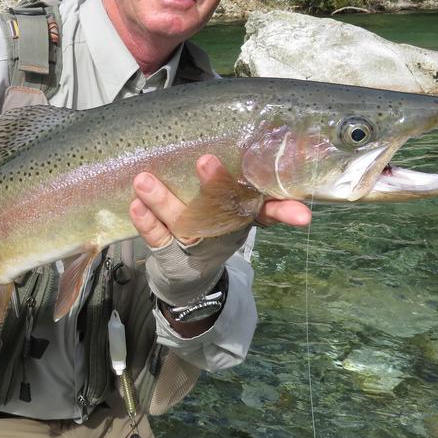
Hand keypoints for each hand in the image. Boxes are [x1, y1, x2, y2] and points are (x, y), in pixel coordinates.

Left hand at [130, 154, 310, 246]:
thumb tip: (286, 172)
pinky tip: (135, 205)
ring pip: (180, 220)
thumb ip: (256, 194)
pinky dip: (146, 221)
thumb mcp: (238, 211)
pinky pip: (156, 236)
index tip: (302, 214)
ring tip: (144, 179)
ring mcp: (193, 241)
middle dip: (215, 188)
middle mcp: (220, 231)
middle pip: (220, 210)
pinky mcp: (167, 251)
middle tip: (207, 162)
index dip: (285, 212)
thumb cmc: (215, 226)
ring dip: (162, 200)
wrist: (188, 275)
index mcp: (242, 217)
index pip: (269, 213)